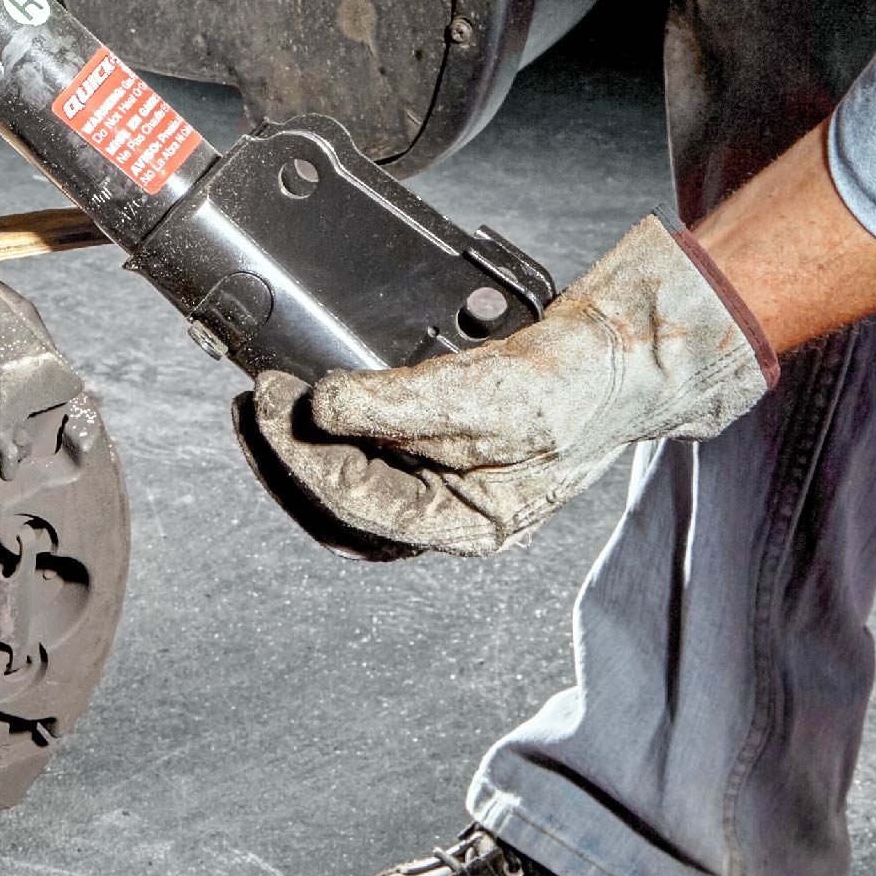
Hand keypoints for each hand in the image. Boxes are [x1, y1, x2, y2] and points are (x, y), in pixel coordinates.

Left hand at [235, 217, 775, 558]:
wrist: (623, 352)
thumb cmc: (576, 386)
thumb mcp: (487, 396)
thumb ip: (401, 405)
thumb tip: (325, 406)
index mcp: (463, 523)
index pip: (353, 504)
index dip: (299, 455)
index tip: (270, 400)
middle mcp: (447, 508)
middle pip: (339, 504)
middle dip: (285, 457)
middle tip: (252, 405)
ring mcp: (442, 475)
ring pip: (348, 478)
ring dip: (301, 444)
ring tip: (268, 401)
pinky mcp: (441, 437)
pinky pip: (370, 446)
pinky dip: (336, 423)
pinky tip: (315, 396)